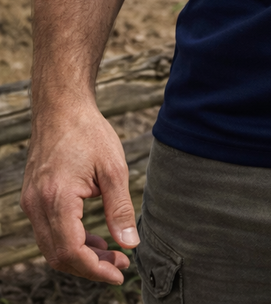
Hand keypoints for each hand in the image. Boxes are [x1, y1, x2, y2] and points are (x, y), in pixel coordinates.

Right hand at [20, 105, 138, 283]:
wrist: (61, 107)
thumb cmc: (89, 131)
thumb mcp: (113, 168)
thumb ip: (120, 208)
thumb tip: (130, 244)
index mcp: (57, 199)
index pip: (71, 252)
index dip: (96, 269)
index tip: (120, 272)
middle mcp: (37, 205)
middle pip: (59, 256)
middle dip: (91, 266)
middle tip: (121, 265)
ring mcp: (31, 202)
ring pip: (52, 247)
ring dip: (81, 256)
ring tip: (111, 254)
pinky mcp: (32, 198)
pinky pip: (49, 232)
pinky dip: (70, 240)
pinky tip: (93, 238)